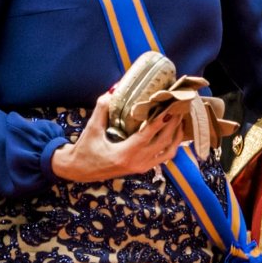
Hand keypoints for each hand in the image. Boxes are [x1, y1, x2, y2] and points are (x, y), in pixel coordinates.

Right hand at [51, 95, 187, 183]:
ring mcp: (142, 167)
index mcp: (124, 154)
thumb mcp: (91, 129)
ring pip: (168, 151)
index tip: (170, 106)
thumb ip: (101, 109)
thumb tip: (112, 91)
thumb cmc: (85, 150)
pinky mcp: (143, 168)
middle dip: (174, 123)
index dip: (161, 120)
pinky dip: (172, 144)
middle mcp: (136, 162)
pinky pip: (164, 157)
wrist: (80, 171)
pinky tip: (174, 132)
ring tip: (181, 117)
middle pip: (163, 142)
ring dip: (177, 135)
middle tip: (180, 106)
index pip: (148, 135)